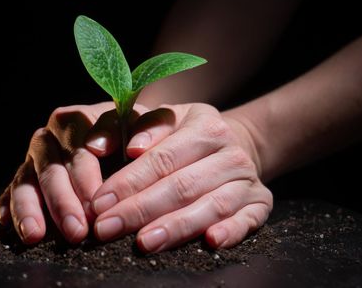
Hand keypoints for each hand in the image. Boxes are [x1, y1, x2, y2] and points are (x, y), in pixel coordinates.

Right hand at [0, 102, 145, 243]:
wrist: (118, 134)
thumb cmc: (132, 132)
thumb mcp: (144, 124)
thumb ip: (148, 129)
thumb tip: (135, 149)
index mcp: (78, 120)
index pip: (79, 148)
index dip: (86, 176)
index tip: (96, 202)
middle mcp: (51, 136)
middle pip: (52, 169)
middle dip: (63, 202)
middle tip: (78, 231)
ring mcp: (34, 158)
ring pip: (26, 181)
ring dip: (30, 209)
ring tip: (36, 235)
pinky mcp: (23, 176)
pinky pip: (10, 191)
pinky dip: (8, 207)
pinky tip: (7, 224)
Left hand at [91, 103, 272, 251]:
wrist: (238, 142)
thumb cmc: (190, 134)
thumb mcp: (168, 118)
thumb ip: (135, 128)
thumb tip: (100, 146)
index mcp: (205, 126)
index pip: (162, 158)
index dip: (129, 182)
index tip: (100, 203)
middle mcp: (230, 153)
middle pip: (183, 185)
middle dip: (141, 210)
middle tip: (107, 229)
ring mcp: (248, 179)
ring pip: (211, 206)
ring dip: (177, 227)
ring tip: (145, 243)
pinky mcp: (261, 202)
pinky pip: (249, 220)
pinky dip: (232, 231)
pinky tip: (212, 242)